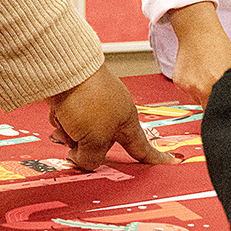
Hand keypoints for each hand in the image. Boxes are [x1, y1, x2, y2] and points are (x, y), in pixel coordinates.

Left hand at [47, 65, 173, 169]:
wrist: (64, 68)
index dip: (155, 158)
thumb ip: (91, 159)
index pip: (142, 147)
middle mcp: (112, 113)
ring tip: (67, 121)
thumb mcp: (95, 140)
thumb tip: (81, 160)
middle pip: (100, 144)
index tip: (171, 162)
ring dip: (69, 132)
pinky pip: (67, 120)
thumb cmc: (88, 99)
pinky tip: (59, 111)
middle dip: (85, 145)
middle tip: (77, 140)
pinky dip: (61, 118)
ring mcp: (92, 104)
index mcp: (126, 121)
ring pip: (79, 134)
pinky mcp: (74, 97)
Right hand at [165, 1, 230, 103]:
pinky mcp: (179, 82)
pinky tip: (198, 73)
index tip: (224, 107)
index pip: (218, 110)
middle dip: (213, 99)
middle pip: (207, 107)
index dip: (222, 108)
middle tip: (216, 84)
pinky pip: (188, 91)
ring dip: (202, 92)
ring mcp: (187, 86)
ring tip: (207, 75)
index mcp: (214, 86)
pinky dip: (193, 85)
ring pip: (198, 99)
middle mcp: (199, 88)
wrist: (198, 32)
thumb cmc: (217, 45)